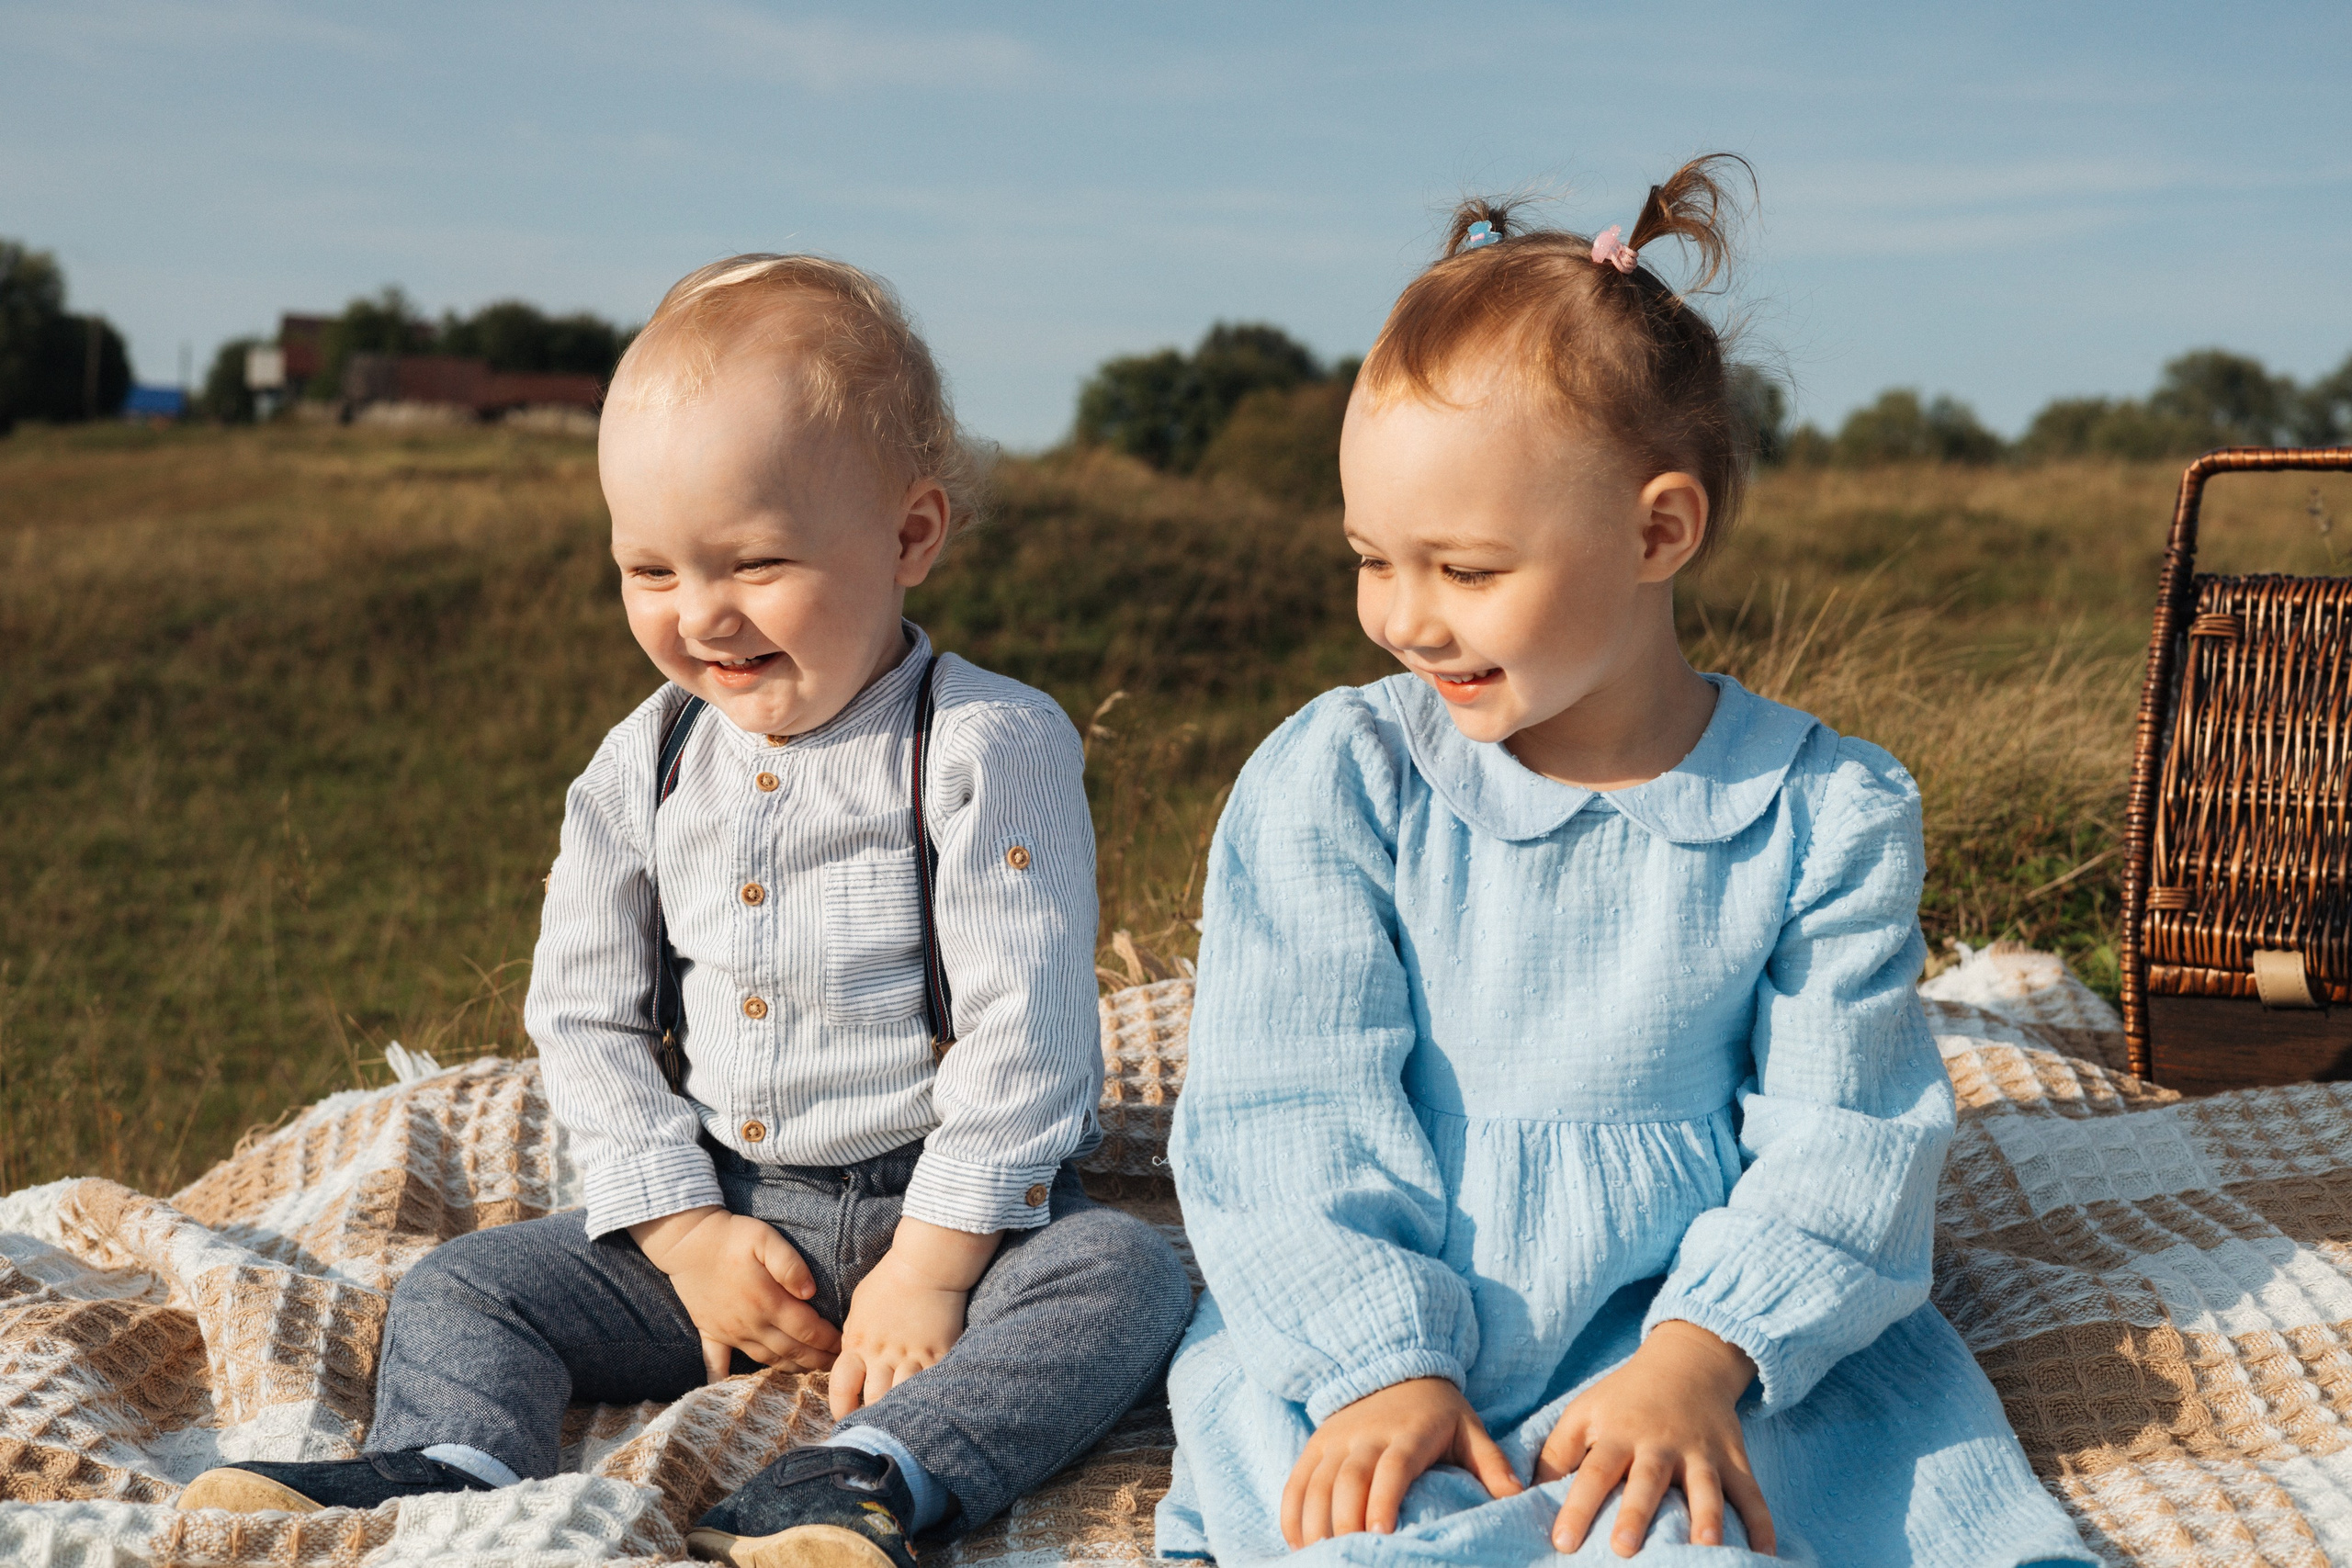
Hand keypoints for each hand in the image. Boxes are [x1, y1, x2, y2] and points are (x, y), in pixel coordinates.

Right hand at [630, 1206, 841, 1382]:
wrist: (688, 1241)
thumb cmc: (732, 1237)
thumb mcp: (765, 1238)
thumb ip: (790, 1264)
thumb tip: (810, 1292)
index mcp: (768, 1302)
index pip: (807, 1330)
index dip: (829, 1340)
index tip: (846, 1344)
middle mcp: (750, 1324)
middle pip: (792, 1351)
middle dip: (818, 1361)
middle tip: (838, 1366)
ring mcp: (729, 1332)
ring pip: (766, 1360)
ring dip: (791, 1369)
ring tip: (811, 1373)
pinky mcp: (710, 1333)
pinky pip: (716, 1363)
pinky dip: (723, 1381)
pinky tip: (728, 1395)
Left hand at [829, 1217, 1001, 1418]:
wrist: (926, 1264)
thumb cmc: (888, 1281)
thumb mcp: (858, 1310)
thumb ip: (854, 1339)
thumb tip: (851, 1361)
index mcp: (858, 1343)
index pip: (842, 1387)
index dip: (842, 1409)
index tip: (846, 1418)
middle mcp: (883, 1354)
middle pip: (874, 1400)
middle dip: (872, 1417)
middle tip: (875, 1428)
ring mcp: (913, 1354)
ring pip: (903, 1397)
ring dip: (901, 1411)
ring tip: (902, 1422)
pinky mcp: (940, 1352)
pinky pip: (934, 1384)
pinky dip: (929, 1396)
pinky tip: (929, 1405)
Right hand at [1281, 1377, 1521, 1548]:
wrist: (1394, 1369)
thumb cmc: (1438, 1413)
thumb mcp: (1470, 1430)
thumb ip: (1492, 1464)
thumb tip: (1518, 1497)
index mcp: (1408, 1433)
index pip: (1393, 1467)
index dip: (1383, 1498)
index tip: (1380, 1533)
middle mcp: (1366, 1436)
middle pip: (1348, 1480)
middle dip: (1346, 1522)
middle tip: (1350, 1555)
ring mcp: (1336, 1440)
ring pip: (1317, 1483)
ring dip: (1316, 1523)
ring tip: (1323, 1556)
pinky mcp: (1316, 1445)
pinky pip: (1297, 1482)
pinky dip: (1293, 1514)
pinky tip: (1299, 1543)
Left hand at [1538, 1319, 1772, 1557]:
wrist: (1686, 1362)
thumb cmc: (1623, 1399)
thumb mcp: (1584, 1413)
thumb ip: (1556, 1454)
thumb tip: (1525, 1495)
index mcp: (1618, 1435)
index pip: (1592, 1472)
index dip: (1577, 1506)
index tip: (1563, 1541)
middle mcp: (1659, 1444)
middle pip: (1646, 1481)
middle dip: (1636, 1514)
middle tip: (1624, 1549)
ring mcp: (1701, 1452)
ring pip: (1705, 1488)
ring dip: (1706, 1518)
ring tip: (1704, 1548)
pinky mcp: (1734, 1459)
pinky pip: (1751, 1494)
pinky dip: (1762, 1523)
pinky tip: (1765, 1554)